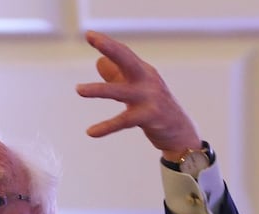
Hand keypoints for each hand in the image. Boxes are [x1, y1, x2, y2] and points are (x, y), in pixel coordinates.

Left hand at [77, 30, 201, 159]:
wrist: (180, 132)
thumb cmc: (156, 109)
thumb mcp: (137, 90)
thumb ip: (117, 76)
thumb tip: (99, 61)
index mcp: (143, 72)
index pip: (124, 53)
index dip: (107, 43)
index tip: (89, 35)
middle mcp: (147, 81)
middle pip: (127, 60)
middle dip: (111, 48)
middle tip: (92, 38)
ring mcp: (150, 98)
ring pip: (120, 92)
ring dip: (99, 90)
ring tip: (78, 89)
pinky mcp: (150, 117)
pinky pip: (124, 121)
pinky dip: (107, 127)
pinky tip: (91, 132)